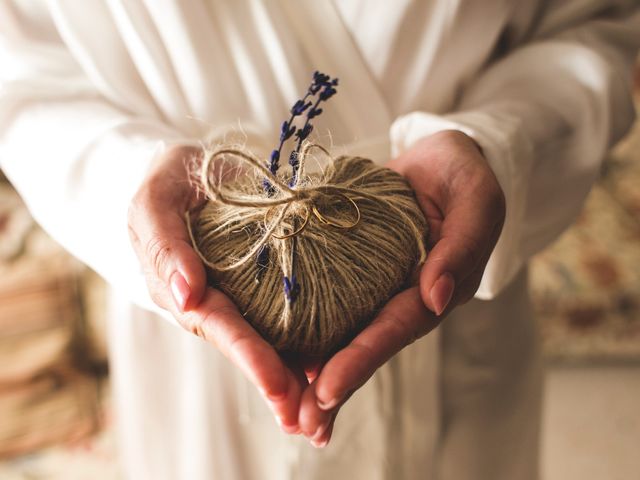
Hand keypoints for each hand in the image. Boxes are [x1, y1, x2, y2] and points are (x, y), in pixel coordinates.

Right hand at [127, 144, 305, 431]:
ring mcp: (243, 294)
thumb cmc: (169, 185)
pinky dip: (310, 335)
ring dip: (296, 371)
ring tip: (324, 407)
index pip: (219, 326)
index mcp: (185, 290)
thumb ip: (164, 246)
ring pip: (271, 335)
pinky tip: (333, 360)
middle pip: (249, 344)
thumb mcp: (155, 204)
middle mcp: (216, 302)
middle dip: (276, 379)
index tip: (279, 384)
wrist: (197, 170)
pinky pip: (289, 309)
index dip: (249, 355)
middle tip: (307, 415)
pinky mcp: (267, 282)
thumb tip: (186, 295)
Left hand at [296, 130, 505, 446]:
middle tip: (301, 422)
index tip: (326, 390)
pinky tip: (278, 348)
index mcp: (435, 287)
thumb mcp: (476, 200)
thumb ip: (462, 247)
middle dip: (335, 384)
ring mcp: (377, 284)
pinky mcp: (355, 266)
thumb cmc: (465, 176)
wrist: (440, 159)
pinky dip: (306, 322)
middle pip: (366, 344)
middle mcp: (403, 295)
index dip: (362, 359)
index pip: (395, 328)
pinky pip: (329, 296)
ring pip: (345, 330)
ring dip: (317, 367)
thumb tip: (437, 299)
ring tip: (287, 408)